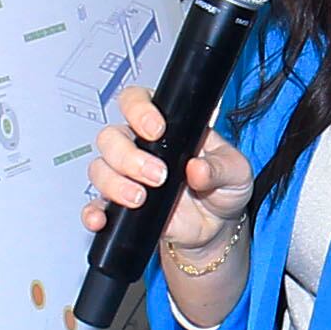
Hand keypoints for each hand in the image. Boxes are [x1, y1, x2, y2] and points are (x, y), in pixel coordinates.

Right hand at [81, 84, 252, 255]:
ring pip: (100, 168)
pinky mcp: (119, 205)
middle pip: (111, 137)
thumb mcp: (236, 172)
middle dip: (129, 156)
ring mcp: (126, 176)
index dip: (139, 110)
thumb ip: (220, 168)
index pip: (137, 101)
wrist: (216, 228)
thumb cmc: (223, 188)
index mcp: (166, 126)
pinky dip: (94, 212)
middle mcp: (140, 146)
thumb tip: (197, 168)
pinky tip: (102, 219)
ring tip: (141, 198)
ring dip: (115, 183)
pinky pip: (95, 205)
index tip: (156, 129)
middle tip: (158, 175)